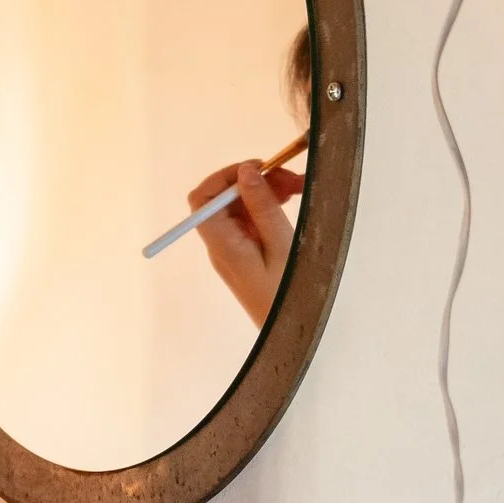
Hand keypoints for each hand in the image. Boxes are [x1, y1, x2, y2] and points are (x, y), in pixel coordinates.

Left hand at [187, 160, 302, 328]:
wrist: (294, 334)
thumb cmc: (290, 295)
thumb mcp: (281, 246)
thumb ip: (262, 207)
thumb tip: (244, 172)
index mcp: (223, 244)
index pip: (203, 199)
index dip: (225, 176)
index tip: (257, 168)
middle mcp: (221, 245)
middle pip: (225, 199)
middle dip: (256, 181)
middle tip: (292, 178)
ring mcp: (234, 249)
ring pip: (241, 207)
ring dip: (267, 192)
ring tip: (299, 188)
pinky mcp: (247, 253)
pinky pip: (252, 221)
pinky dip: (270, 207)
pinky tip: (292, 202)